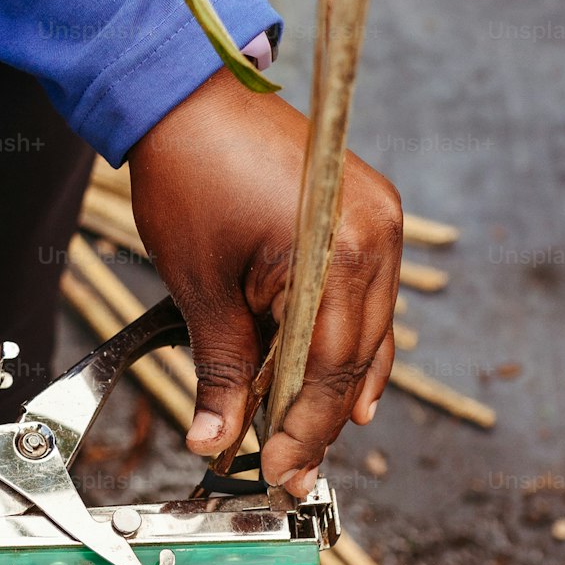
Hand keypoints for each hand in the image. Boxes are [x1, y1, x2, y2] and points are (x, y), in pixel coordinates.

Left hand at [129, 67, 401, 495]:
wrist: (184, 94)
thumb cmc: (188, 173)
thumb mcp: (201, 286)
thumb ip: (221, 370)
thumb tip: (217, 439)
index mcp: (339, 252)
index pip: (329, 370)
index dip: (303, 430)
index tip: (276, 470)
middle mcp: (377, 235)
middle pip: (358, 358)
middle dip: (322, 419)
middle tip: (290, 468)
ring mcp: (379, 220)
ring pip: (370, 333)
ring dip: (340, 387)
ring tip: (312, 439)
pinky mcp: (366, 213)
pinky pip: (367, 298)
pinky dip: (347, 343)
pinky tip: (344, 387)